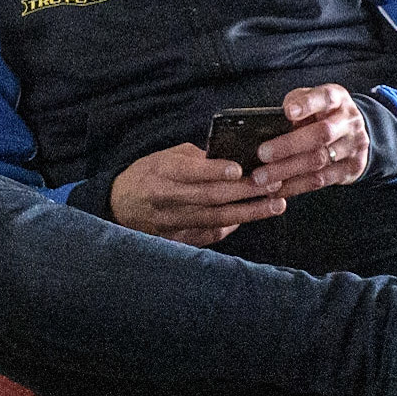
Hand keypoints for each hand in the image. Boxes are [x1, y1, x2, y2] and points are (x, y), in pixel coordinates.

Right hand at [110, 142, 285, 245]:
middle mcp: (166, 199)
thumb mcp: (165, 157)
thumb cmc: (147, 175)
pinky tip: (252, 216)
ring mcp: (172, 223)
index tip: (240, 168)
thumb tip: (230, 156)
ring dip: (249, 212)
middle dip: (244, 191)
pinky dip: (233, 225)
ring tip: (276, 204)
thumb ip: (195, 158)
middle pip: (210, 197)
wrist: (120, 206)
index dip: (215, 171)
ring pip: (216, 218)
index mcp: (161, 173)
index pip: (190, 172)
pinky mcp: (179, 239)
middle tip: (273, 184)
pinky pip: (210, 233)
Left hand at [253, 84, 369, 198]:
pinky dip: (295, 186)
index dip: (308, 104)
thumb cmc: (322, 114)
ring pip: (319, 160)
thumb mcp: (311, 100)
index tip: (288, 112)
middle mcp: (349, 122)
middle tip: (262, 154)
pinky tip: (276, 189)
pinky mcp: (351, 169)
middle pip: (321, 134)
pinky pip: (321, 180)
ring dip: (287, 170)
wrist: (355, 133)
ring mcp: (353, 146)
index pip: (325, 98)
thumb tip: (267, 124)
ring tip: (262, 177)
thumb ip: (294, 105)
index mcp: (337, 99)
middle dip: (288, 146)